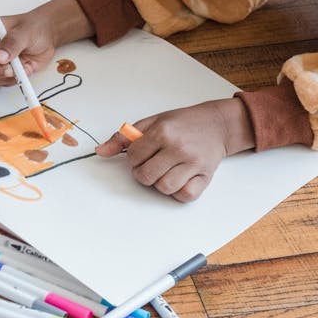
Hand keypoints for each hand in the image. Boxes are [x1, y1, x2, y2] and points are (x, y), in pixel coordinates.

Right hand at [0, 0, 93, 86]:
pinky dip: (13, 79)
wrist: (47, 37)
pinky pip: (1, 82)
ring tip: (22, 66)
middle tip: (9, 68)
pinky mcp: (2, 73)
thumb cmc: (33, 27)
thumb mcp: (25, 31)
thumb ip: (12, 42)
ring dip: (4, 76)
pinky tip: (25, 68)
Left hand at [96, 98, 254, 201]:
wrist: (217, 124)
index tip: (142, 153)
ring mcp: (193, 163)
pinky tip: (179, 179)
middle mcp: (178, 147)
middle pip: (145, 176)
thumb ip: (124, 138)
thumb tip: (101, 151)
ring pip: (164, 188)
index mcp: (163, 131)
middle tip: (152, 164)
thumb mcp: (153, 122)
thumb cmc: (183, 123)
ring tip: (166, 171)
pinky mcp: (205, 176)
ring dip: (160, 183)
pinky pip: (184, 195)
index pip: (133, 156)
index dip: (133, 158)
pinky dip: (178, 192)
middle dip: (143, 173)